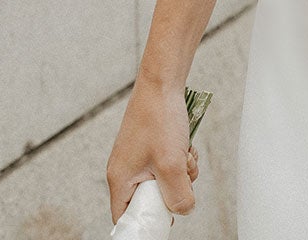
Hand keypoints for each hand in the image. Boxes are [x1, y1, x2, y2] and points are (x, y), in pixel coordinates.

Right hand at [105, 79, 200, 222]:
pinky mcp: (152, 149)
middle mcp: (126, 171)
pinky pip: (169, 166)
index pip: (126, 216)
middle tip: (182, 175)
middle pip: (151, 199)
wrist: (162, 84)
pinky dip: (181, 160)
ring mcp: (139, 159)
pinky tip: (186, 147)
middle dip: (173, 190)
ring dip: (181, 173)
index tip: (167, 221)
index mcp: (120, 179)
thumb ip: (177, 194)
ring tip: (185, 155)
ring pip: (165, 182)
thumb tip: (183, 210)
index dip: (146, 222)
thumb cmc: (159, 119)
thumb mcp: (171, 163)